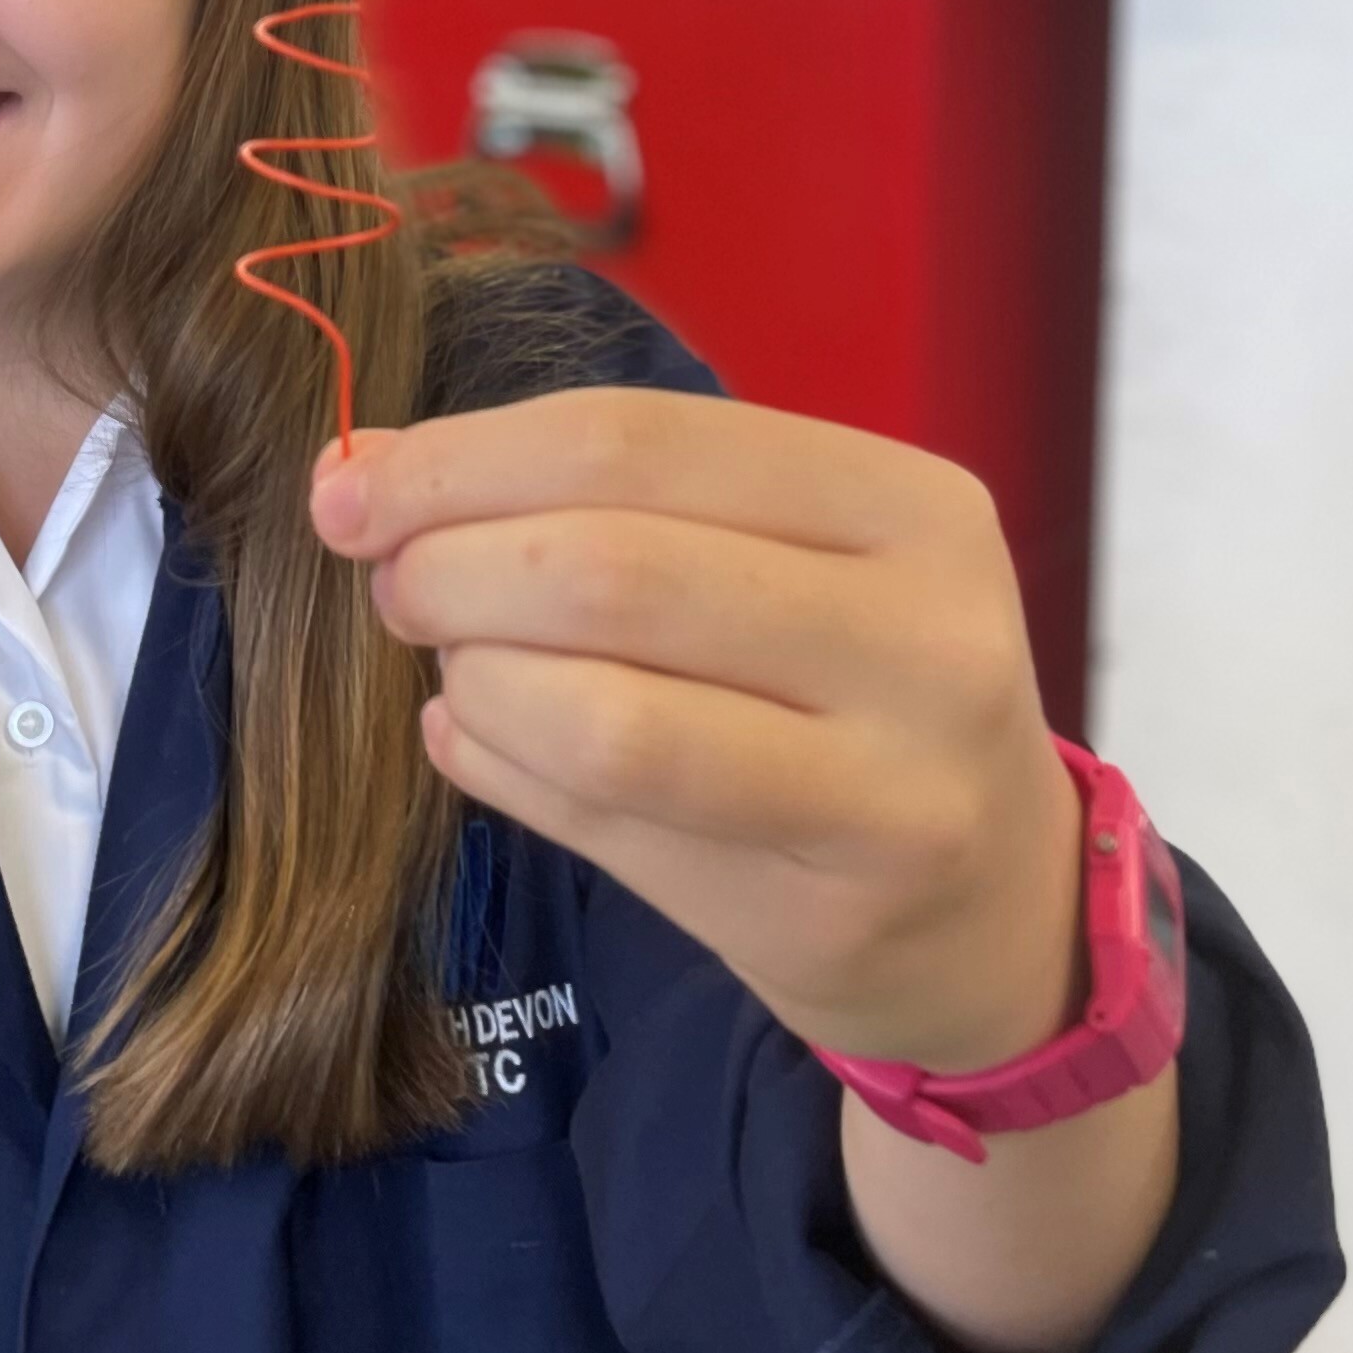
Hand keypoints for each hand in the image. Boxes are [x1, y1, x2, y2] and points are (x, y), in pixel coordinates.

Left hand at [312, 389, 1084, 1076]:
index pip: (632, 439)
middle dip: (450, 567)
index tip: (355, 488)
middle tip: (395, 587)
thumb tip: (365, 472)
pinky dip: (502, 769)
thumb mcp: (787, 563)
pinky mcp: (834, 907)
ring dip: (474, 679)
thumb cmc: (852, 695)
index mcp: (910, 503)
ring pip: (601, 711)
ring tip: (456, 672)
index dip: (463, 458)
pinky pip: (608, 821)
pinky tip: (479, 743)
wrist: (997, 913)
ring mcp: (894, 783)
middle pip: (606, 564)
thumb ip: (606, 505)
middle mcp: (926, 635)